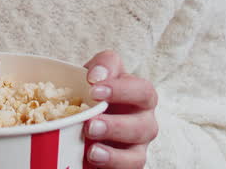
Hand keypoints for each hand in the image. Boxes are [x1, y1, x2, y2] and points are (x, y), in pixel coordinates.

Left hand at [82, 50, 158, 168]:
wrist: (81, 118)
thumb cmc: (95, 92)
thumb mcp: (97, 73)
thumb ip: (102, 65)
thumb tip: (98, 75)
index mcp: (140, 95)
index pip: (142, 90)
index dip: (121, 90)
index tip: (94, 89)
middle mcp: (144, 121)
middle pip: (144, 126)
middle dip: (116, 126)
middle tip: (90, 124)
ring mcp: (137, 147)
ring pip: (137, 155)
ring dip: (114, 154)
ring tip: (91, 150)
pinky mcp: (127, 163)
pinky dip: (112, 165)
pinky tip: (94, 159)